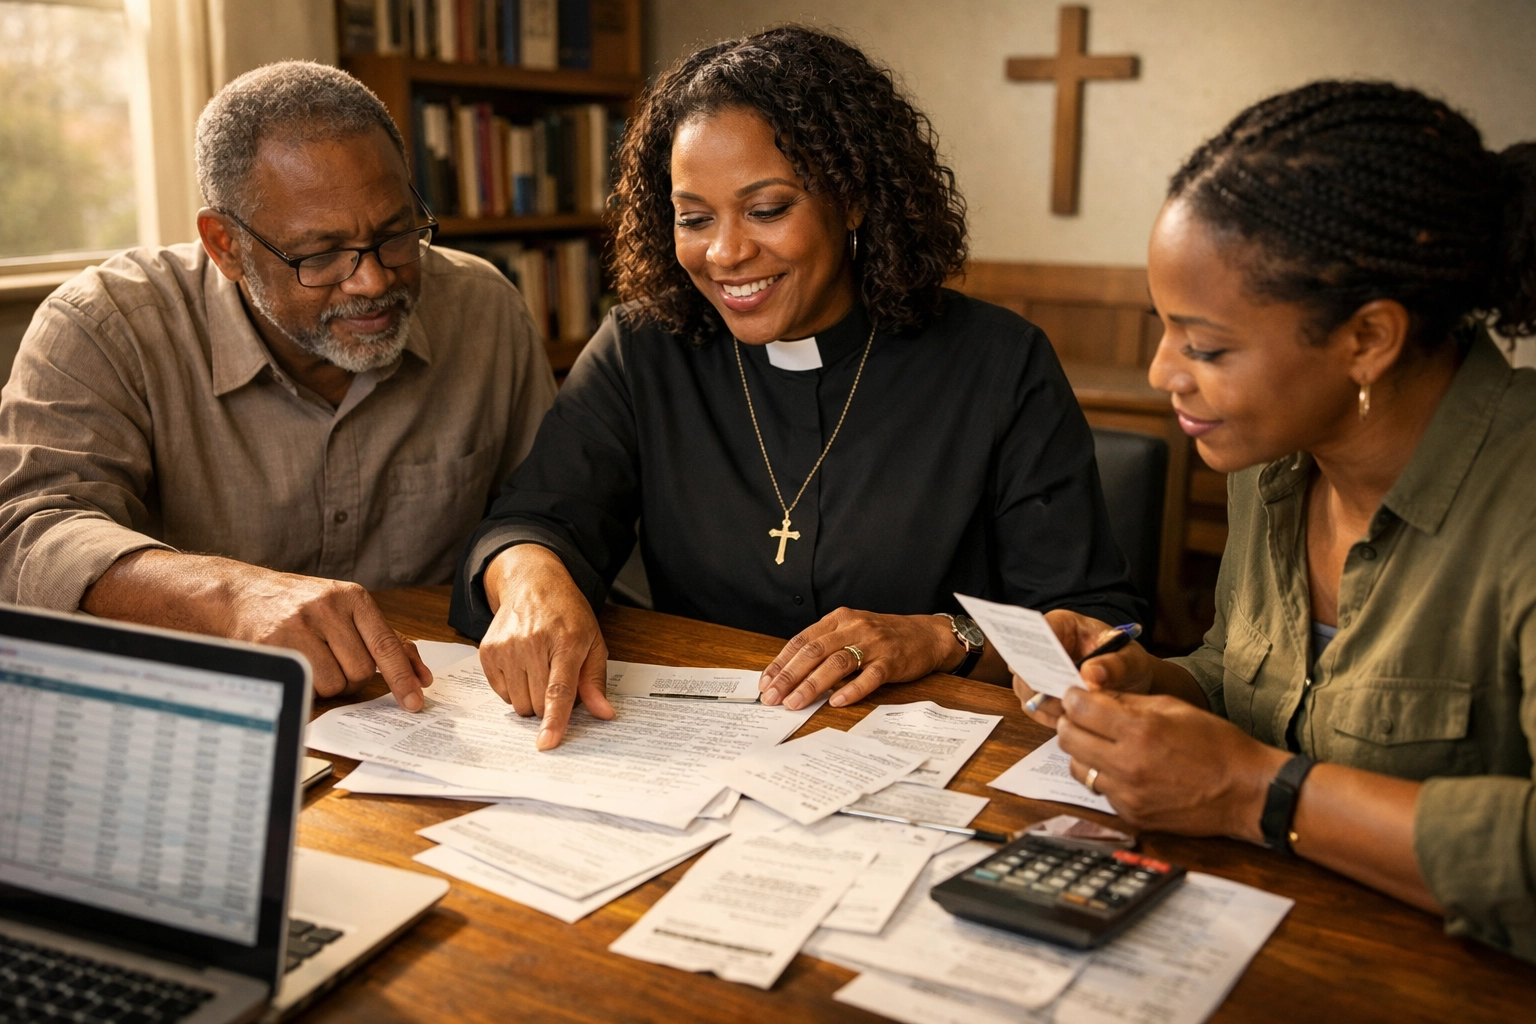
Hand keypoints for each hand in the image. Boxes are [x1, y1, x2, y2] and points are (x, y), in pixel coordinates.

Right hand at [219, 571, 431, 708]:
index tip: (414, 702)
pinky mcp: (272, 645)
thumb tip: (420, 675)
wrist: (242, 594)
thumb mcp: (346, 610)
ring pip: (333, 684)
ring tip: (314, 661)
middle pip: (360, 671)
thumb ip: (386, 640)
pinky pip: (305, 685)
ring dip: (328, 684)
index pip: (385, 645)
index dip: (402, 677)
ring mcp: (297, 625)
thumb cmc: (302, 606)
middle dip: (352, 678)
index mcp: (352, 597)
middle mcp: (326, 608)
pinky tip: (297, 664)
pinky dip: (306, 685)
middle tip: (335, 663)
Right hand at [479, 544, 613, 749]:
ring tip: (539, 670)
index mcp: (566, 642)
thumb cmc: (567, 615)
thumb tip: (604, 714)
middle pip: (538, 704)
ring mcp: (506, 647)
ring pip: (518, 704)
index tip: (547, 743)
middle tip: (556, 680)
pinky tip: (522, 666)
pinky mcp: (487, 651)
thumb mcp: (593, 642)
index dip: (555, 720)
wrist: (532, 583)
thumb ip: (595, 681)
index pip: (559, 690)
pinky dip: (513, 689)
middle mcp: (533, 644)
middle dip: (550, 705)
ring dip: (531, 698)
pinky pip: (501, 693)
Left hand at [759, 608, 955, 709]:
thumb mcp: (852, 631)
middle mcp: (853, 628)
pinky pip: (869, 676)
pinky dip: (851, 689)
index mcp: (839, 619)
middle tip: (772, 698)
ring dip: (812, 685)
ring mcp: (874, 644)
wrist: (928, 635)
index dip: (781, 662)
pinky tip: (835, 702)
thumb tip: (792, 674)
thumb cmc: (884, 637)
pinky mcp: (892, 661)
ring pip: (837, 663)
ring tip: (794, 703)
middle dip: (789, 676)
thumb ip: (826, 646)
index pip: (802, 640)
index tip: (765, 682)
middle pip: (814, 652)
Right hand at [1012, 610, 1155, 728]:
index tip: (1044, 668)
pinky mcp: (1040, 694)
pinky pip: (1034, 708)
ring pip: (1025, 688)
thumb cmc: (1129, 663)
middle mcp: (1043, 647)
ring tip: (1071, 713)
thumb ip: (1115, 665)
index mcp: (1062, 626)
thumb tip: (1090, 675)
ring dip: (1044, 704)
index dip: (1034, 647)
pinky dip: (1048, 717)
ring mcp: (1038, 671)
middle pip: (1023, 662)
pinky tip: (1070, 721)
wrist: (1132, 684)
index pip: (1037, 629)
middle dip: (1040, 683)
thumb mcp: (1131, 660)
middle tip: (1063, 698)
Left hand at [1056, 687, 1288, 840]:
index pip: (1079, 709)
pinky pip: (1101, 791)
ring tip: (1103, 745)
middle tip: (1083, 719)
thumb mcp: (1174, 707)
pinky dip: (1105, 778)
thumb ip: (1129, 702)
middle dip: (1071, 723)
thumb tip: (1095, 696)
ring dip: (1084, 753)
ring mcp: (1128, 794)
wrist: (1246, 792)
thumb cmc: (1216, 744)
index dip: (1074, 698)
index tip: (1077, 696)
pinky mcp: (1132, 815)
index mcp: (1139, 730)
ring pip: (1078, 768)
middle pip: (1068, 739)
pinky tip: (1124, 770)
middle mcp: (1127, 764)